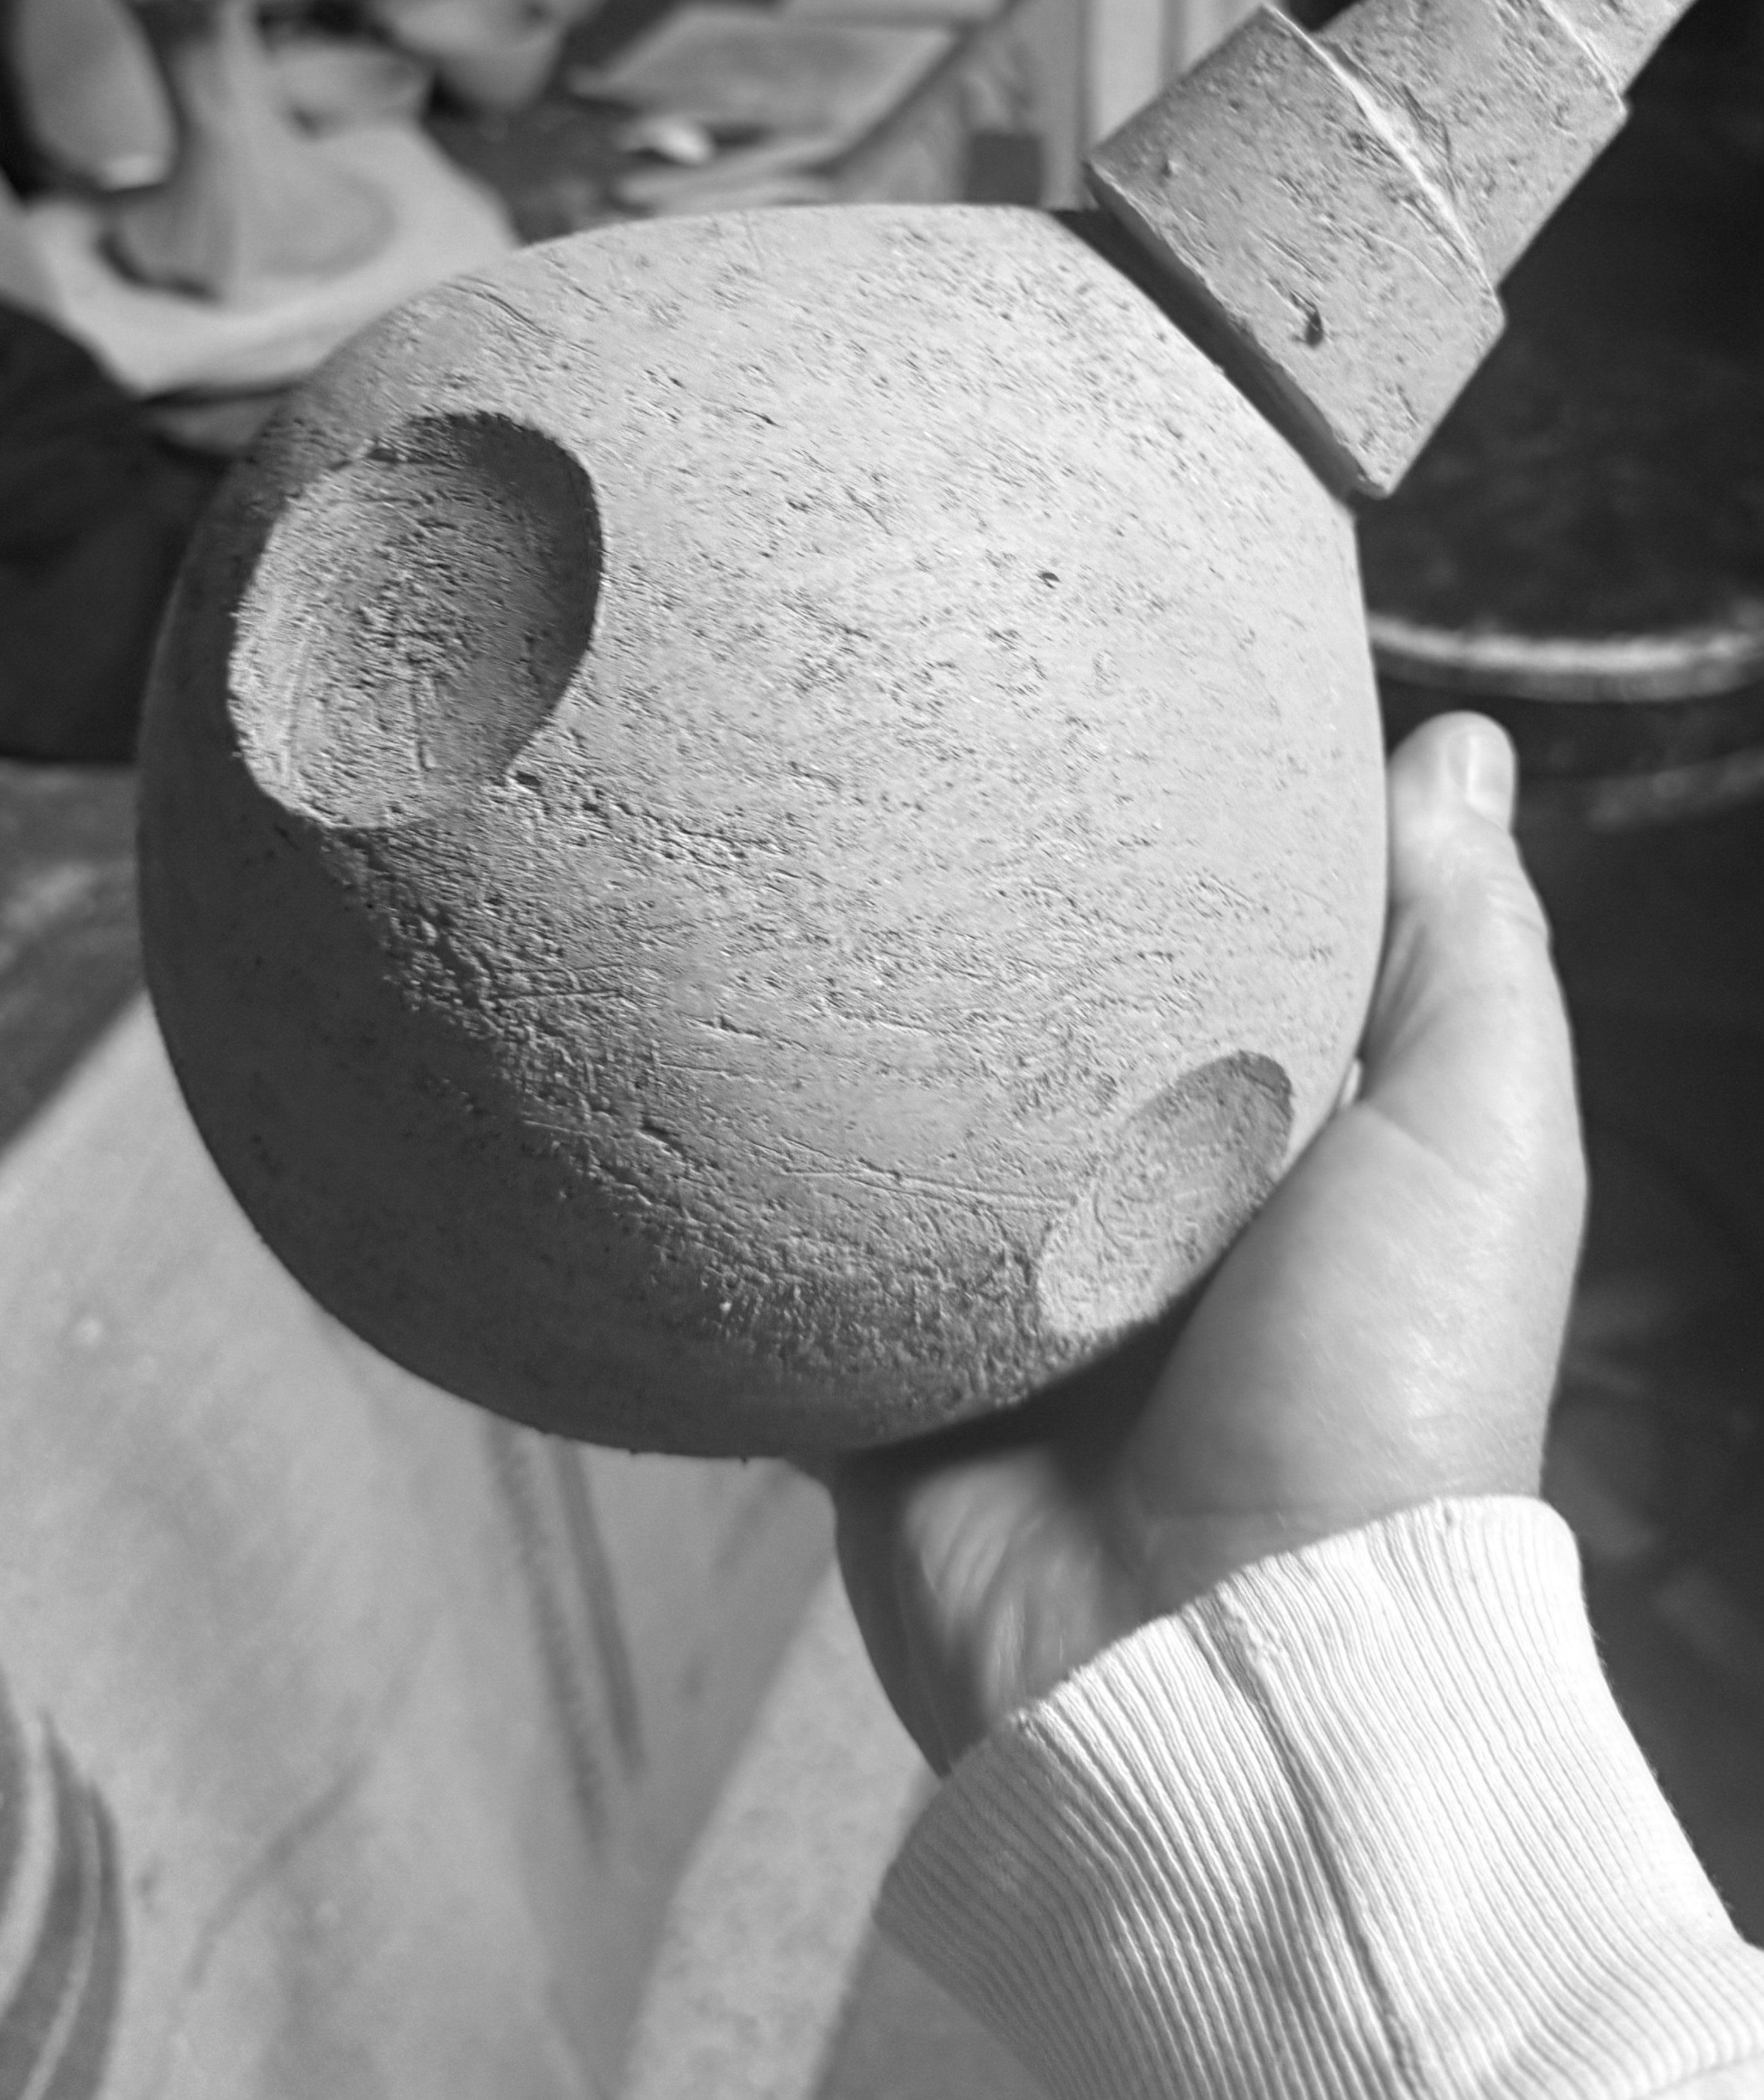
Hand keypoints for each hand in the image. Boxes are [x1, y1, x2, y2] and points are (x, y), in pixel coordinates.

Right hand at [832, 713, 1587, 1772]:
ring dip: (842, 1036)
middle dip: (974, 913)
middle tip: (879, 730)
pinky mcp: (879, 1376)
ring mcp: (996, 1297)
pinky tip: (672, 1052)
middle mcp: (1133, 1210)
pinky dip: (743, 1187)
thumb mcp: (1480, 1136)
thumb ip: (1464, 942)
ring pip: (898, 1125)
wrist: (1225, 1662)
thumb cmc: (1385, 1391)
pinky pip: (788, 1262)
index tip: (1079, 680)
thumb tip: (1458, 742)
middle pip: (1038, 1023)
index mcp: (1275, 1145)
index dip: (1161, 825)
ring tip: (751, 852)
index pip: (1209, 940)